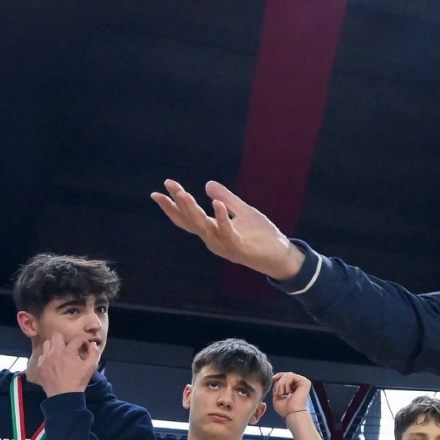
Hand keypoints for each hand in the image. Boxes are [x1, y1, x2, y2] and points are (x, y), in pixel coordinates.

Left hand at [34, 333, 98, 397]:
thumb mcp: (91, 367)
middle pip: (56, 335)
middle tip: (69, 347)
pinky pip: (42, 355)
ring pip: (47, 344)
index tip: (84, 347)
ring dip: (54, 346)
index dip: (83, 341)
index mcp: (68, 352)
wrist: (64, 396)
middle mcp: (55, 352)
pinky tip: (54, 363)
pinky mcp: (40, 366)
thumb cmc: (78, 381)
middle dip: (64, 339)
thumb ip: (94, 353)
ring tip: (60, 353)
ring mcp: (45, 359)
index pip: (76, 339)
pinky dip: (48, 356)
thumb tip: (92, 344)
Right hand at [152, 180, 303, 280]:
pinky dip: (221, 218)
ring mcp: (225, 245)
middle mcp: (214, 240)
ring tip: (184, 193)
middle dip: (179, 203)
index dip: (172, 207)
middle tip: (170, 186)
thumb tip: (207, 184)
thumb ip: (226, 198)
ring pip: (204, 227)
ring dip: (193, 210)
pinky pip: (227, 232)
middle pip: (191, 221)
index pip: (187, 219)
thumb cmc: (262, 236)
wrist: (282, 255)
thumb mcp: (243, 211)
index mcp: (213, 231)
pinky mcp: (239, 248)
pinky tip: (217, 203)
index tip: (157, 192)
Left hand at [272, 372, 311, 419]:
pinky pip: (292, 376)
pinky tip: (287, 392)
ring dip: (282, 384)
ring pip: (288, 375)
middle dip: (279, 382)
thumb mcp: (277, 395)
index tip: (273, 379)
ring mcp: (303, 383)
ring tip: (282, 393)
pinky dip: (286, 383)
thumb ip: (277, 386)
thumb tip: (275, 378)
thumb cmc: (285, 409)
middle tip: (278, 393)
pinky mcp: (305, 382)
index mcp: (294, 387)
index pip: (286, 377)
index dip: (279, 376)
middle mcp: (299, 384)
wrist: (292, 413)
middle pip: (286, 375)